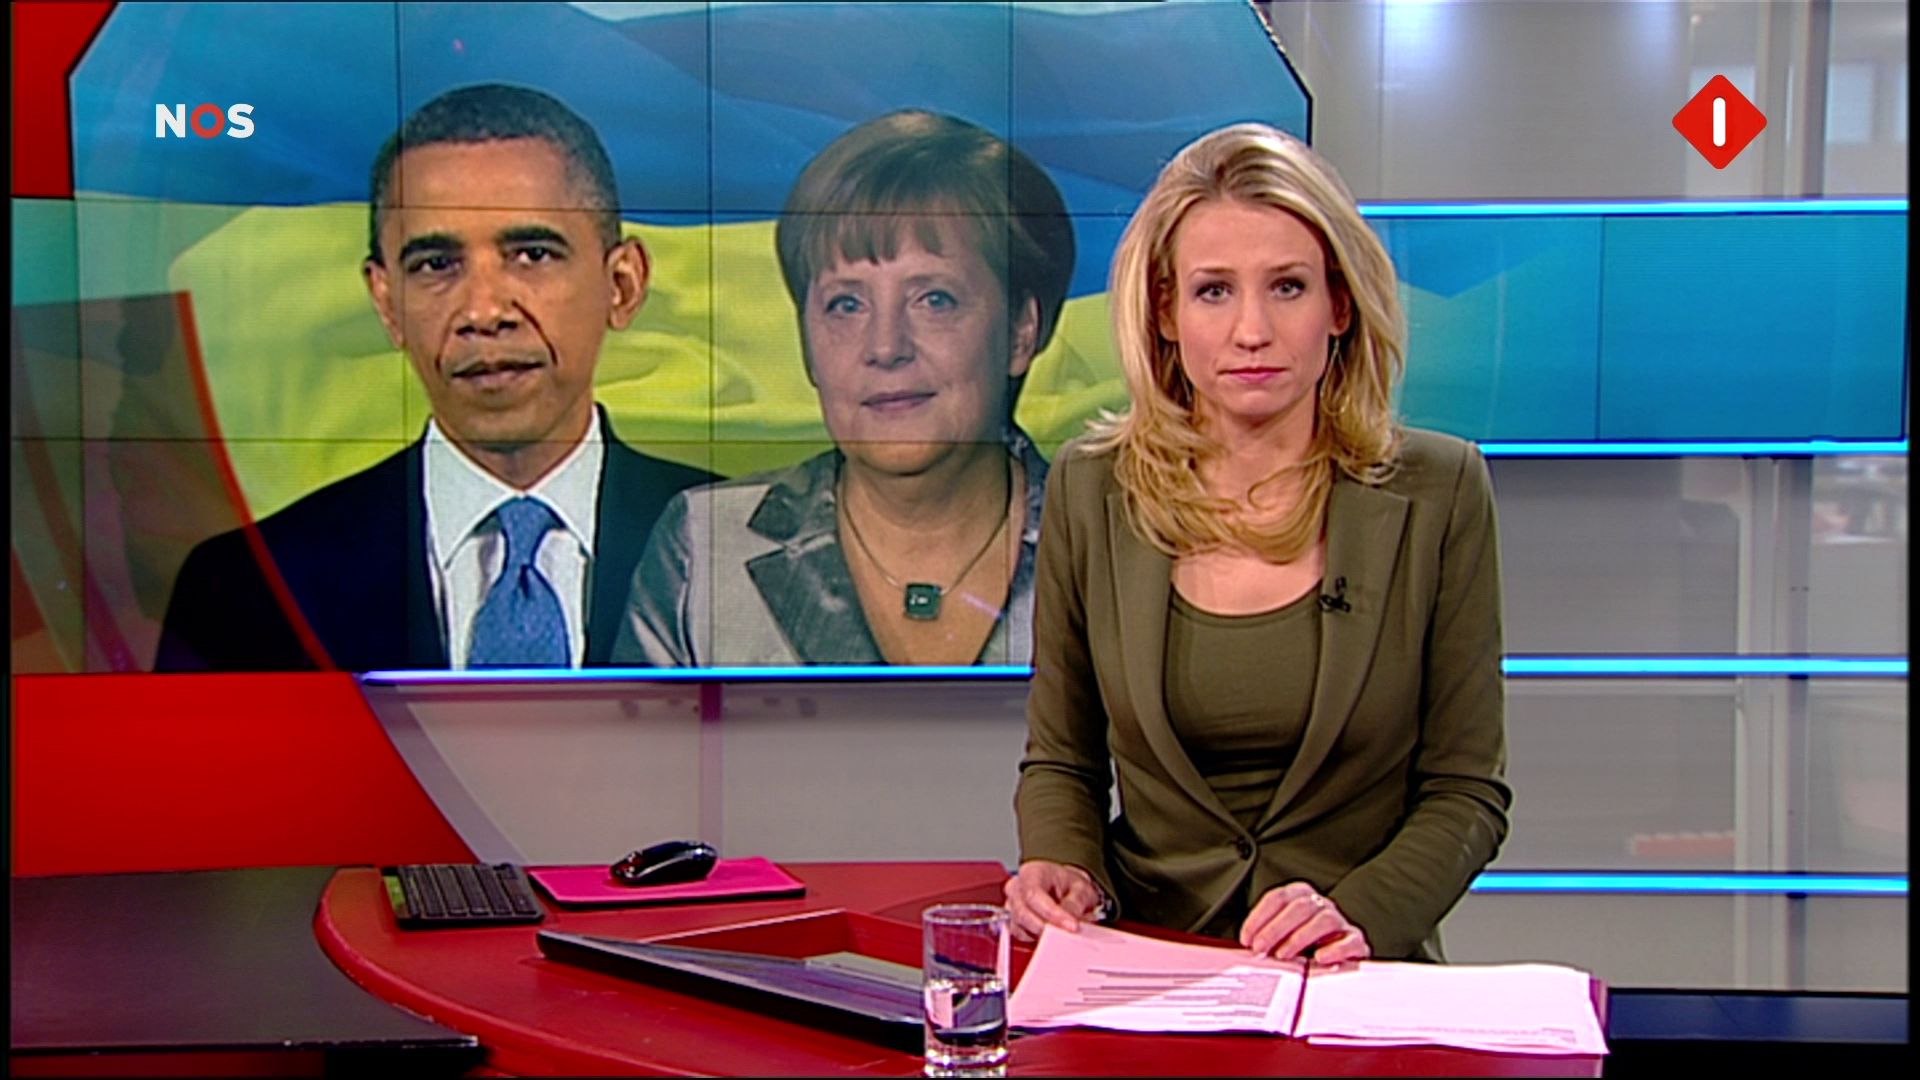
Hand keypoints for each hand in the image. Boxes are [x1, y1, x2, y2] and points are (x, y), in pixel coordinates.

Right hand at [1004, 860, 1106, 941]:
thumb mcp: (1081, 889)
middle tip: (1068, 936)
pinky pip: (1021, 936)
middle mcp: (1016, 888)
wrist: (1065, 892)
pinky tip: (1052, 935)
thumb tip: (1070, 921)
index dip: (1051, 913)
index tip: (1071, 926)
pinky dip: (1037, 939)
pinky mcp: (1012, 923)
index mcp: (1032, 872)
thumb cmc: (1070, 887)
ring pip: (1020, 927)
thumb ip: (1076, 903)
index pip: (1033, 893)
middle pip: (1022, 913)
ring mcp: (1011, 906)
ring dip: (1042, 935)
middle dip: (1046, 928)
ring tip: (1063, 934)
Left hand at [1239, 882, 1369, 964]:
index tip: (1246, 939)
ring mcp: (1340, 921)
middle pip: (1300, 907)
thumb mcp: (1280, 936)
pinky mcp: (1356, 941)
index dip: (1259, 917)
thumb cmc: (1302, 946)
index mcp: (1300, 895)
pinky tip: (1320, 959)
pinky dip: (1335, 949)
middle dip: (1275, 928)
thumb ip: (1265, 937)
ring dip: (1300, 938)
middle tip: (1260, 949)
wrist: (1338, 956)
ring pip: (1324, 920)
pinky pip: (1350, 941)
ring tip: (1283, 956)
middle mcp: (1321, 904)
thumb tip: (1245, 945)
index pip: (1278, 897)